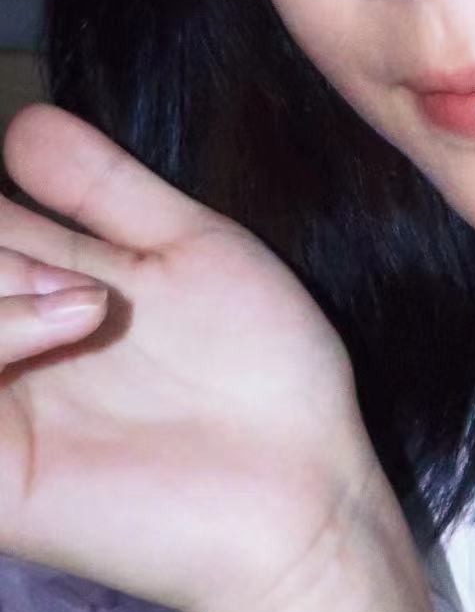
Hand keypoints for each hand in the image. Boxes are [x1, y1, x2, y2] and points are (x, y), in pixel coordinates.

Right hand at [0, 101, 384, 611]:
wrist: (307, 486)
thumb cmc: (262, 376)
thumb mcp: (188, 250)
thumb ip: (104, 189)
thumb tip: (21, 125)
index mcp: (31, 302)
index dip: (2, 215)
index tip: (58, 225)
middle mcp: (4, 357)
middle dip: (1, 243)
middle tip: (84, 278)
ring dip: (0, 282)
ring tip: (89, 298)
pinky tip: (68, 318)